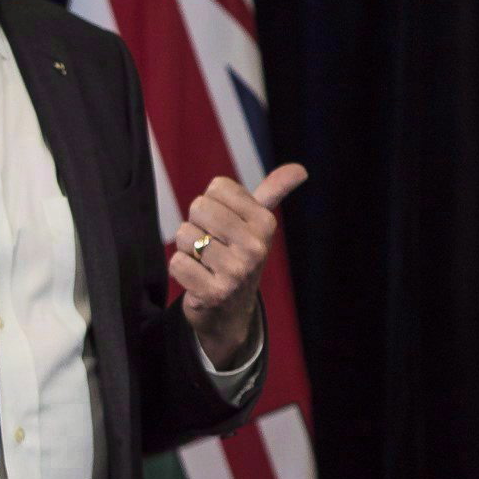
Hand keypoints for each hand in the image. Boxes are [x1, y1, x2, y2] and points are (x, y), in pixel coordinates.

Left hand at [173, 164, 308, 365]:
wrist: (230, 310)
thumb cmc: (239, 256)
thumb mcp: (257, 224)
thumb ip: (273, 192)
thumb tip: (300, 168)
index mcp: (265, 223)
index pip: (217, 187)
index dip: (213, 203)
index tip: (224, 225)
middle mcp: (256, 247)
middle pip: (199, 207)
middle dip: (197, 225)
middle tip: (212, 244)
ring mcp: (236, 272)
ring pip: (185, 235)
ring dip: (187, 249)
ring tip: (205, 263)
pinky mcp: (214, 294)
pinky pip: (177, 262)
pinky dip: (181, 269)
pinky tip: (198, 278)